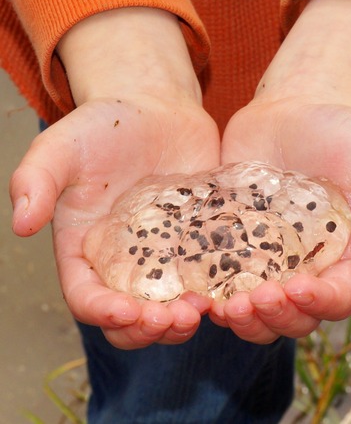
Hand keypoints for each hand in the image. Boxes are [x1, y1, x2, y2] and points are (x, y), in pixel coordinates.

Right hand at [9, 8, 219, 348]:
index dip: (104, 314)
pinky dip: (221, 295)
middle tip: (178, 317)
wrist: (158, 110)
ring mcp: (166, 260)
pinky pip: (211, 282)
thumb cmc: (105, 127)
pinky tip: (237, 290)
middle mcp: (124, 265)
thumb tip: (18, 224)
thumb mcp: (64, 146)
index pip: (87, 299)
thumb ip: (36, 179)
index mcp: (84, 252)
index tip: (127, 313)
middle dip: (151, 330)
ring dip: (186, 321)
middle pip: (131, 321)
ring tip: (206, 308)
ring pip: (172, 311)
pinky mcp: (201, 248)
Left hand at [212, 0, 350, 342]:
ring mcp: (272, 268)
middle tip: (251, 301)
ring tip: (222, 307)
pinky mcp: (236, 255)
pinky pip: (223, 289)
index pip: (342, 295)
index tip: (298, 289)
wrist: (290, 113)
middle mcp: (312, 271)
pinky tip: (193, 292)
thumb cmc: (341, 132)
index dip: (322, 303)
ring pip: (259, 316)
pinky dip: (209, 299)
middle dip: (276, 319)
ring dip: (243, 321)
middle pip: (298, 319)